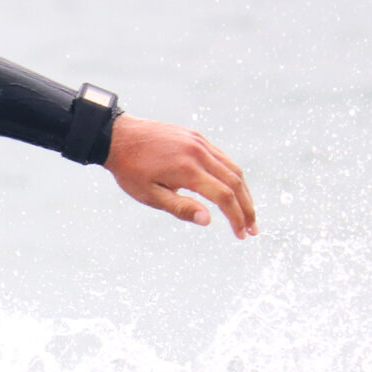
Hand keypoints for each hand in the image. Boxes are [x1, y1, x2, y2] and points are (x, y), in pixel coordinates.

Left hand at [103, 116, 257, 237]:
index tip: (242, 235)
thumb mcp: (150, 195)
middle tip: (253, 229)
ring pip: (232, 168)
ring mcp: (199, 142)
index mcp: (187, 169)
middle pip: (235, 181)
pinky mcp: (196, 137)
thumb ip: (180, 207)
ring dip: (243, 192)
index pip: (223, 196)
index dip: (236, 217)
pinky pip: (222, 157)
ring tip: (247, 213)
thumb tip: (208, 220)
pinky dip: (232, 176)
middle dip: (247, 208)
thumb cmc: (130, 170)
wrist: (118, 137)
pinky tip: (232, 191)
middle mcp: (198, 152)